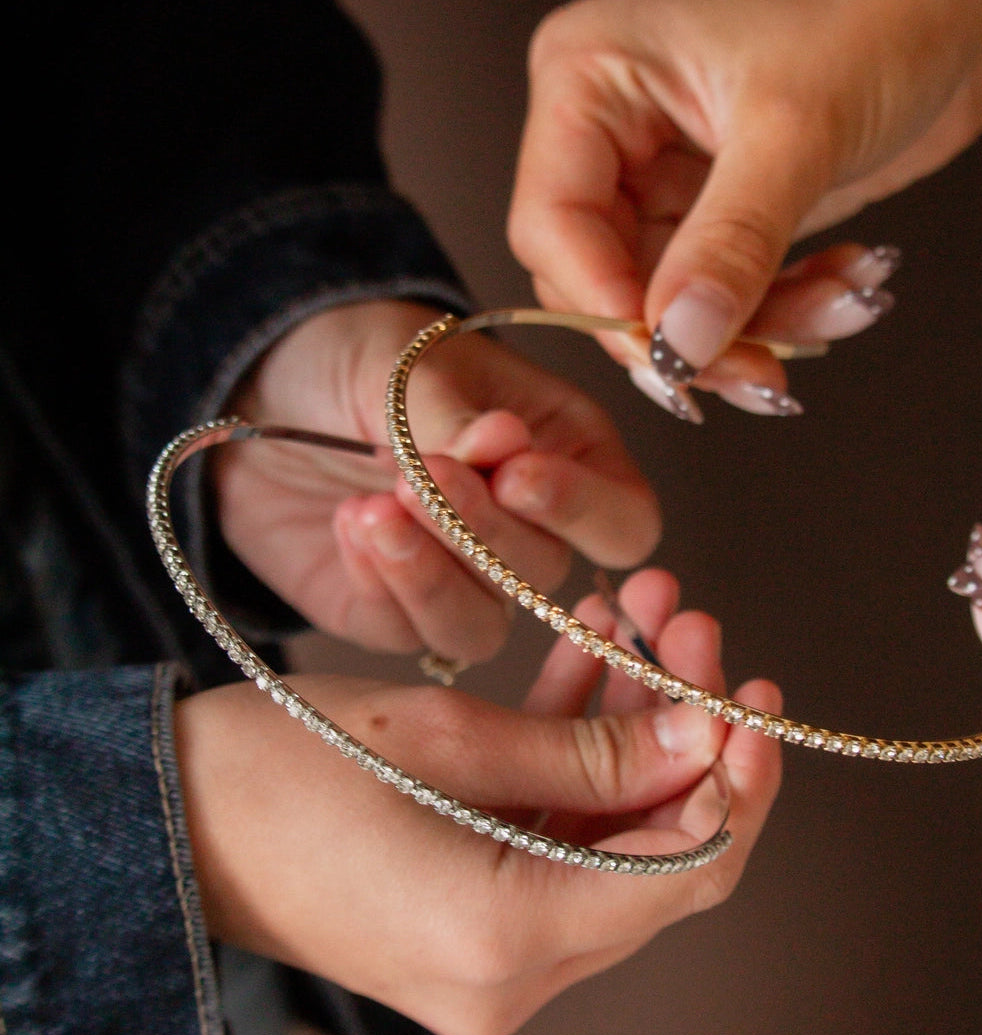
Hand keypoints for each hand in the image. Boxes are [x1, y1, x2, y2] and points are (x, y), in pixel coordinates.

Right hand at [175, 568, 781, 1034]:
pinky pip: (555, 836)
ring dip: (629, 729)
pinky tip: (585, 658)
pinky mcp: (473, 917)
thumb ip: (591, 751)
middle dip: (684, 736)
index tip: (747, 692)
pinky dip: (575, 755)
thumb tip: (701, 738)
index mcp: (507, 937)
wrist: (177, 814)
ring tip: (635, 619)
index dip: (737, 777)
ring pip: (610, 838)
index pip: (685, 870)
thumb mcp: (447, 734)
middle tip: (689, 634)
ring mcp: (494, 954)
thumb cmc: (282, 768)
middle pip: (657, 856)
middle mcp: (513, 973)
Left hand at [213, 298, 658, 660]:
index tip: (514, 473)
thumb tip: (503, 443)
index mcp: (567, 456)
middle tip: (420, 476)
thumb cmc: (359, 357)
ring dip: (431, 576)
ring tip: (373, 508)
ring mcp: (465, 580)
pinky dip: (381, 583)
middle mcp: (529, 530)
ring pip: (485, 625)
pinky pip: (409, 631)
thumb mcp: (409, 361)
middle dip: (482, 532)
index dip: (580, 511)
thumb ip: (454, 413)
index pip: (623, 520)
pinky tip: (351, 521)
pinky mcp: (397, 612)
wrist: (261, 389)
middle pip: (546, 574)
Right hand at [509, 0, 981, 406]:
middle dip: (689, 331)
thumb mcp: (797, 129)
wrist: (967, 8)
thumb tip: (680, 341)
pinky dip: (783, 307)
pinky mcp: (713, 212)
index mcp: (590, 76)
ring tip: (839, 307)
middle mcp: (611, 131)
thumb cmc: (883, 7)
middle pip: (605, 277)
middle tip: (757, 370)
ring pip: (670, 302)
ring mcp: (662, 176)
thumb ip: (731, 244)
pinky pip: (721, 295)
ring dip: (756, 326)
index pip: (553, 223)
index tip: (670, 354)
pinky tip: (845, 282)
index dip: (606, 302)